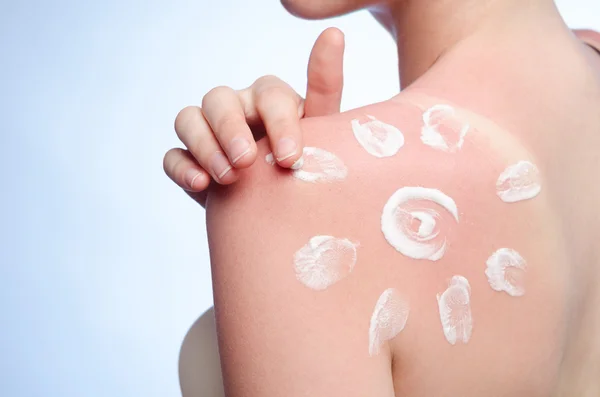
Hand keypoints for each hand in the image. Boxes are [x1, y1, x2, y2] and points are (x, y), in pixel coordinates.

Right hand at [163, 27, 344, 206]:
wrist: (286, 210)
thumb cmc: (307, 167)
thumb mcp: (325, 134)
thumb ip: (325, 86)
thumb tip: (333, 34)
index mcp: (271, 101)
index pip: (269, 94)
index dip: (278, 123)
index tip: (290, 159)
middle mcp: (237, 109)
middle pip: (219, 99)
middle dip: (231, 129)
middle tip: (246, 161)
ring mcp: (209, 134)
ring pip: (188, 119)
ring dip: (204, 146)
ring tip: (228, 177)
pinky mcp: (191, 162)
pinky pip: (172, 155)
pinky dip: (182, 168)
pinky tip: (201, 184)